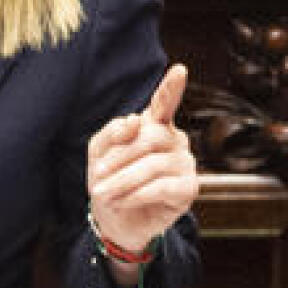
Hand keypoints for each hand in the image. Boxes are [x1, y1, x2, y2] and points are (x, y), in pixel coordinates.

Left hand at [87, 64, 198, 255]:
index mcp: (154, 125)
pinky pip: (163, 187)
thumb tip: (136, 120)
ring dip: (123, 181)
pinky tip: (122, 201)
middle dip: (119, 158)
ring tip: (104, 193)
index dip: (172, 87)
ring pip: (154, 165)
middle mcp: (174, 139)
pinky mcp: (189, 188)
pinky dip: (137, 194)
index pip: (164, 102)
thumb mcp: (99, 152)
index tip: (179, 70)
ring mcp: (185, 163)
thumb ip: (112, 132)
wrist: (114, 218)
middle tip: (97, 176)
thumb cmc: (109, 178)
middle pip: (150, 138)